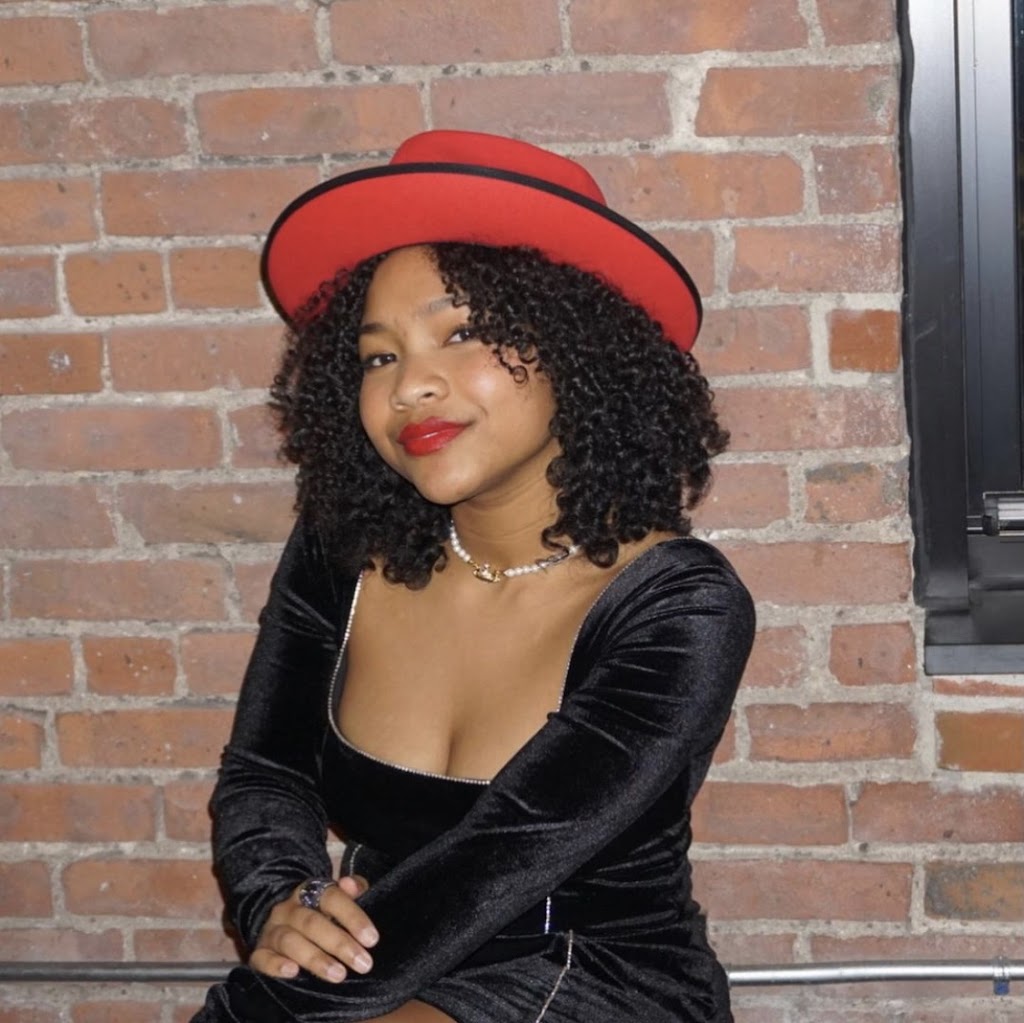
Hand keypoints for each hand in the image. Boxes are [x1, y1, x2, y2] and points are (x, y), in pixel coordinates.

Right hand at [250, 875, 377, 982]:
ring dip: (315, 958)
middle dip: (340, 943)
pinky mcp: (259, 952)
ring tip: (338, 975)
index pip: (331, 898)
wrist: (282, 923)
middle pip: (312, 922)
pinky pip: (262, 958)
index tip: (372, 939)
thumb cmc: (320, 913)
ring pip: (290, 941)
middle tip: (363, 963)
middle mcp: (288, 909)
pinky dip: (276, 965)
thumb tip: (351, 885)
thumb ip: (352, 890)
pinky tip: (293, 972)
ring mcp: (272, 930)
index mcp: (310, 891)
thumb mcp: (338, 899)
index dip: (353, 917)